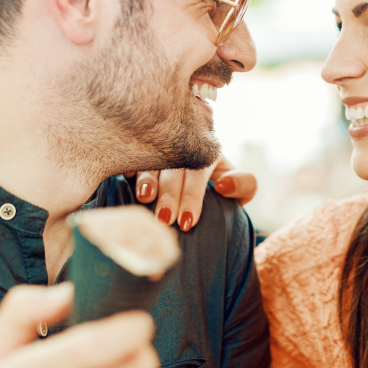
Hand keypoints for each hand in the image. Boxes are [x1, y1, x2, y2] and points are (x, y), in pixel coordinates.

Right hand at [130, 155, 256, 231]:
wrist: (201, 159)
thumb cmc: (221, 180)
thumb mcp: (241, 182)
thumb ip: (244, 184)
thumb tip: (224, 185)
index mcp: (208, 151)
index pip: (200, 173)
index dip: (193, 197)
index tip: (188, 222)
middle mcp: (182, 145)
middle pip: (175, 169)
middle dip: (170, 195)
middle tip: (165, 221)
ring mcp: (160, 145)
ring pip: (153, 160)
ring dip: (147, 179)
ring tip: (144, 198)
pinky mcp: (141, 148)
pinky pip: (132, 154)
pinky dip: (128, 164)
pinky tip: (124, 175)